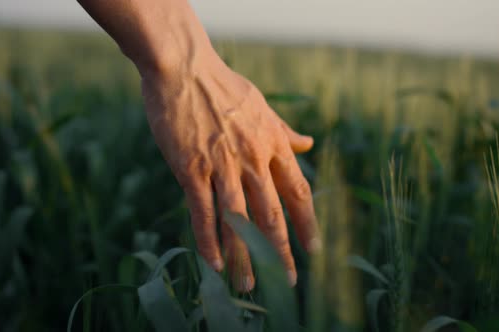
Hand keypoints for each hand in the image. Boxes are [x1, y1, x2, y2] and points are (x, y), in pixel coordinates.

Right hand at [141, 53, 320, 290]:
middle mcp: (252, 158)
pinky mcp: (192, 168)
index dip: (307, 221)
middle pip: (273, 213)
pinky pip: (204, 211)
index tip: (314, 247)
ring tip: (250, 284)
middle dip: (282, 250)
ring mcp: (222, 165)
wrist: (184, 68)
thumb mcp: (263, 106)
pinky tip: (214, 263)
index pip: (297, 190)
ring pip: (239, 220)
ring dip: (245, 256)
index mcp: (272, 143)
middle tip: (289, 280)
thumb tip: (310, 144)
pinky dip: (209, 240)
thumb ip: (285, 131)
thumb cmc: (223, 87)